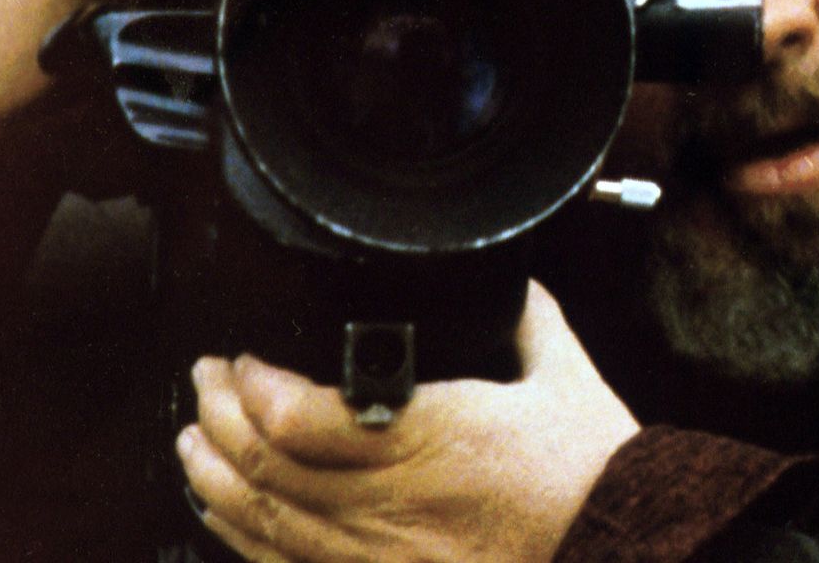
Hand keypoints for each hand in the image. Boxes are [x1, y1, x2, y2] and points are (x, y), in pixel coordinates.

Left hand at [178, 282, 639, 562]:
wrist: (626, 553)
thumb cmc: (597, 477)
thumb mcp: (563, 379)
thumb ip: (526, 320)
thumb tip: (511, 282)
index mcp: (432, 438)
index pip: (301, 417)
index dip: (252, 386)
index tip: (240, 357)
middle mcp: (393, 505)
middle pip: (268, 467)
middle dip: (217, 420)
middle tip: (203, 382)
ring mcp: (381, 560)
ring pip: (266, 524)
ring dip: (215, 479)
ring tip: (192, 443)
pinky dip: (245, 540)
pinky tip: (227, 515)